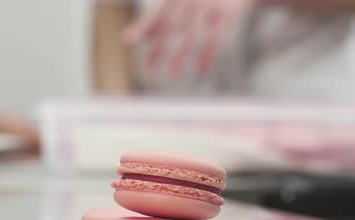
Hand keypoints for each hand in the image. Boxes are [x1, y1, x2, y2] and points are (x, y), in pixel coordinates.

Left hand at [125, 0, 251, 77]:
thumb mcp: (177, 4)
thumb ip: (154, 20)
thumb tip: (128, 37)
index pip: (158, 14)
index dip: (143, 27)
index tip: (128, 40)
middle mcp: (191, 0)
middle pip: (171, 25)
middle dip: (159, 48)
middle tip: (149, 69)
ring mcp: (210, 5)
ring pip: (191, 34)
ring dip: (180, 56)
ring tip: (171, 75)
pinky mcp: (228, 13)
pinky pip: (216, 36)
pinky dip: (207, 54)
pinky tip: (200, 69)